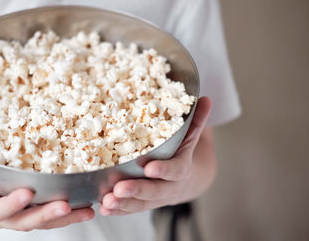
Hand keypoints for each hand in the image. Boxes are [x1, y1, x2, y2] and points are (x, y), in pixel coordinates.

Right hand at [0, 147, 94, 230]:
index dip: (10, 204)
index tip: (27, 193)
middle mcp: (5, 214)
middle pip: (25, 221)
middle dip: (45, 215)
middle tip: (65, 205)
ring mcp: (22, 213)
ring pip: (44, 220)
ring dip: (67, 217)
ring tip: (87, 210)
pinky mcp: (35, 208)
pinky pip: (53, 213)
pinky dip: (71, 211)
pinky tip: (88, 204)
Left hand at [99, 97, 212, 215]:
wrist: (187, 181)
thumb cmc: (183, 154)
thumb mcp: (191, 137)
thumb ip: (196, 120)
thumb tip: (205, 98)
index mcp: (182, 168)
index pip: (175, 170)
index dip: (164, 170)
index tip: (149, 168)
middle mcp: (169, 186)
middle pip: (154, 191)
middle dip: (137, 190)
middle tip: (119, 189)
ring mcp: (155, 197)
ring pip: (140, 203)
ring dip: (123, 204)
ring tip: (106, 202)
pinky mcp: (143, 203)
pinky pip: (131, 209)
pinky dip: (118, 210)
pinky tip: (103, 209)